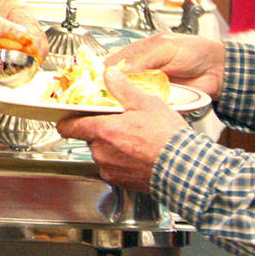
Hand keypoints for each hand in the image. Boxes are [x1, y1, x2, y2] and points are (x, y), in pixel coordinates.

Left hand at [56, 66, 187, 190]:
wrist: (187, 169)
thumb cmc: (168, 139)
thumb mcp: (146, 103)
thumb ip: (122, 87)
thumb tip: (108, 73)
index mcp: (103, 131)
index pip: (69, 126)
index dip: (67, 121)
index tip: (68, 118)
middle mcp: (102, 152)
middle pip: (89, 138)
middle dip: (100, 130)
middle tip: (119, 123)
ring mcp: (110, 169)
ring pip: (101, 153)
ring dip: (111, 146)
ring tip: (133, 140)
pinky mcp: (121, 182)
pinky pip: (112, 168)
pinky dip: (121, 161)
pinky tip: (138, 155)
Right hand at [104, 32, 224, 100]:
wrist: (219, 71)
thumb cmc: (194, 51)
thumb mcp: (165, 48)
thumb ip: (142, 57)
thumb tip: (119, 70)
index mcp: (136, 55)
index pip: (111, 64)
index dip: (100, 74)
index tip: (92, 84)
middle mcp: (139, 72)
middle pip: (115, 84)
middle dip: (108, 92)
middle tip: (102, 99)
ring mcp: (149, 88)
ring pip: (128, 98)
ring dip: (123, 103)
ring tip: (115, 107)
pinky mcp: (159, 102)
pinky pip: (146, 108)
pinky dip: (140, 111)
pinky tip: (133, 113)